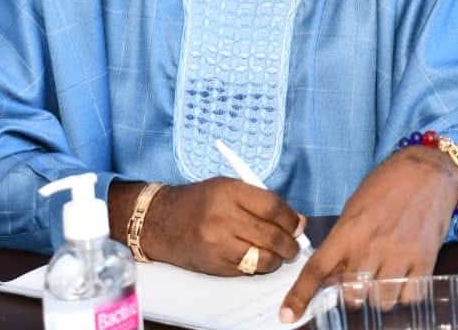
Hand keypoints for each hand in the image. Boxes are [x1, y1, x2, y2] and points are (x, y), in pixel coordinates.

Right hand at [140, 177, 304, 275]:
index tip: (298, 224)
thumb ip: (259, 200)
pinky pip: (248, 270)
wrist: (159, 222)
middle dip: (290, 243)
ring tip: (279, 255)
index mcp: (229, 191)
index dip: (291, 219)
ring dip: (277, 259)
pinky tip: (258, 260)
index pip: (273, 206)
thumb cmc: (197, 201)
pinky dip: (259, 267)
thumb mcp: (226, 187)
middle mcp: (224, 217)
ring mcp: (218, 243)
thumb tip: (296, 221)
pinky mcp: (215, 264)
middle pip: (272, 234)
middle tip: (294, 245)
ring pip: (264, 257)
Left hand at [279, 146, 457, 321]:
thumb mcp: (355, 206)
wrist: (428, 168)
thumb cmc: (388, 183)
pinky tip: (405, 277)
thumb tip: (333, 275)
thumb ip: (343, 240)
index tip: (287, 315)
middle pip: (351, 295)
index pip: (317, 269)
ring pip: (380, 301)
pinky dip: (405, 294)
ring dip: (379, 295)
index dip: (299, 295)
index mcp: (348, 230)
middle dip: (352, 292)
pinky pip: (410, 297)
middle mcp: (371, 245)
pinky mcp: (425, 260)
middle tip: (360, 279)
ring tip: (385, 276)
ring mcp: (399, 254)